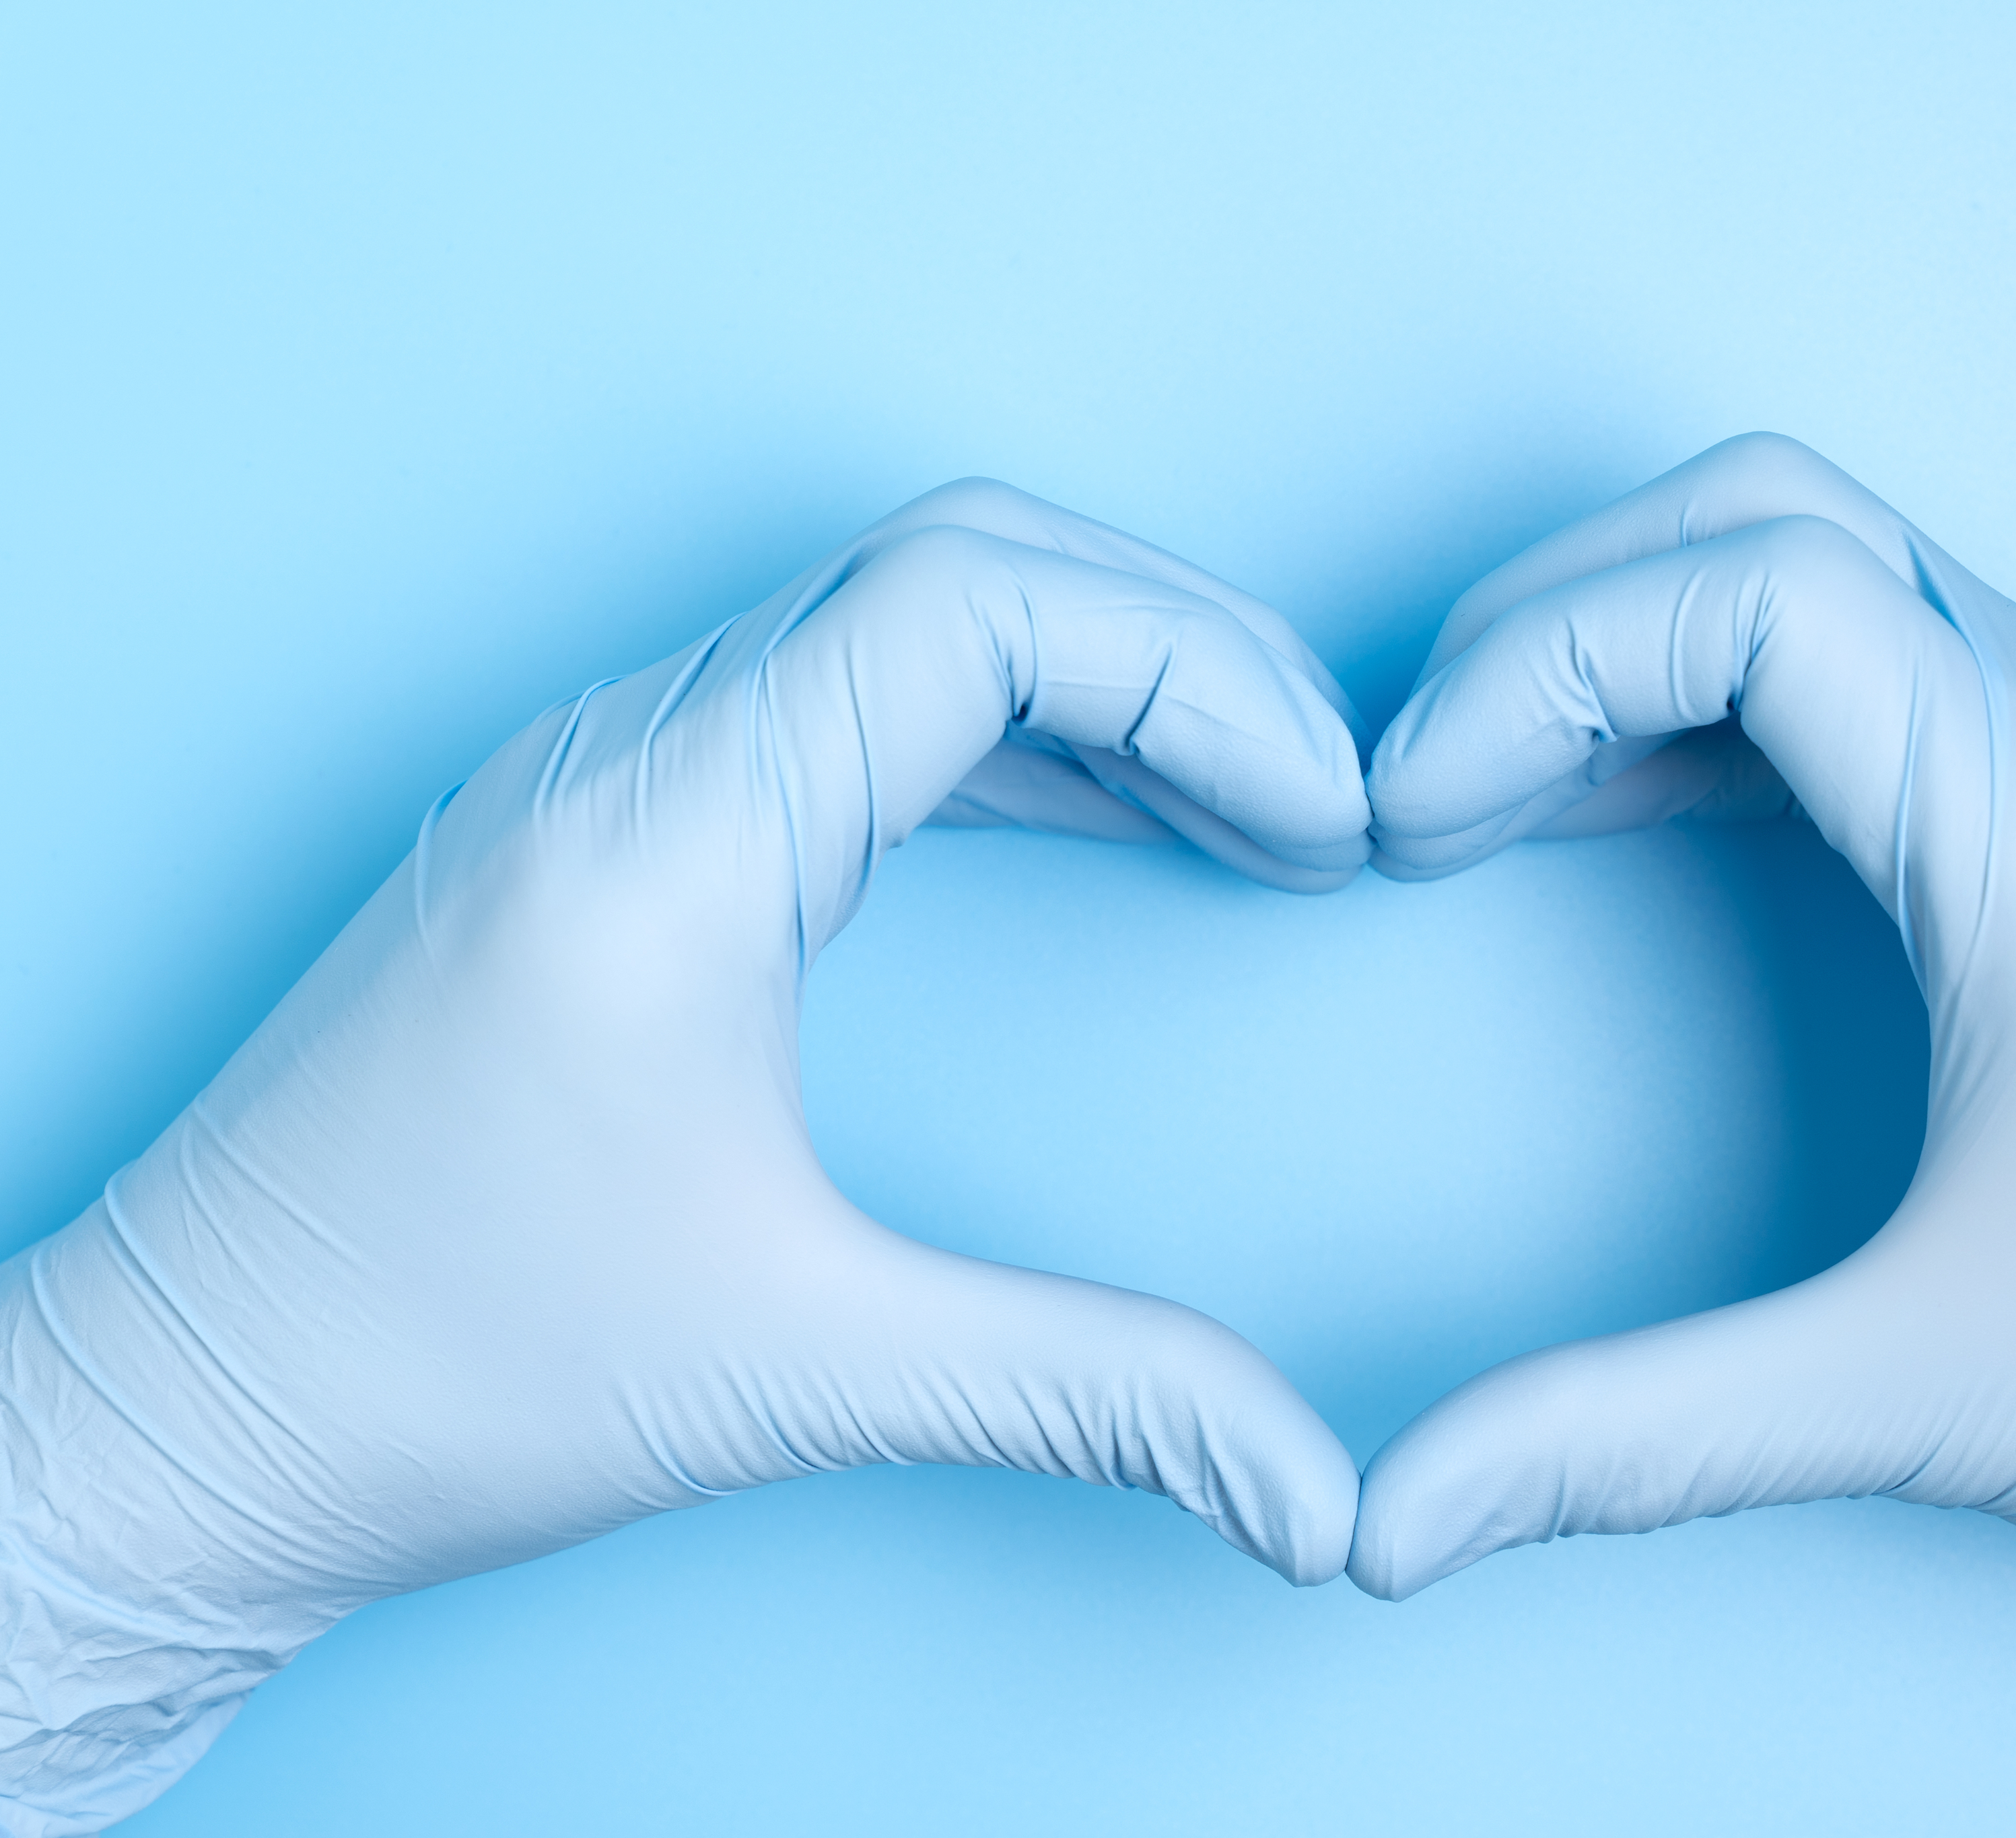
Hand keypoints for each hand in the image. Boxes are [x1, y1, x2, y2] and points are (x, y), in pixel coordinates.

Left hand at [0, 481, 1368, 1831]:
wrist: (180, 1423)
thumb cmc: (424, 1369)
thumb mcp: (791, 1370)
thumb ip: (1086, 1394)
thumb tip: (1314, 1495)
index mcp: (672, 825)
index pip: (979, 602)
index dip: (1198, 676)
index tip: (1322, 818)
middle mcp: (629, 755)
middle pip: (958, 566)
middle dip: (1177, 651)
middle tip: (1323, 795)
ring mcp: (604, 781)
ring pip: (895, 621)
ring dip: (1094, 685)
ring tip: (1251, 809)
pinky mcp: (604, 839)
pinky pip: (837, 708)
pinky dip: (1000, 741)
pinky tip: (1100, 824)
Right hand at [1352, 434, 2015, 1832]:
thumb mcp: (1939, 1402)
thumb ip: (1640, 1437)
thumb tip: (1399, 1522)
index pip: (1755, 587)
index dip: (1534, 667)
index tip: (1413, 820)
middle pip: (1778, 516)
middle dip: (1560, 613)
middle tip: (1427, 776)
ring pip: (1843, 566)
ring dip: (1648, 640)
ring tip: (1500, 789)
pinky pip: (1901, 663)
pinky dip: (1737, 701)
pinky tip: (1648, 817)